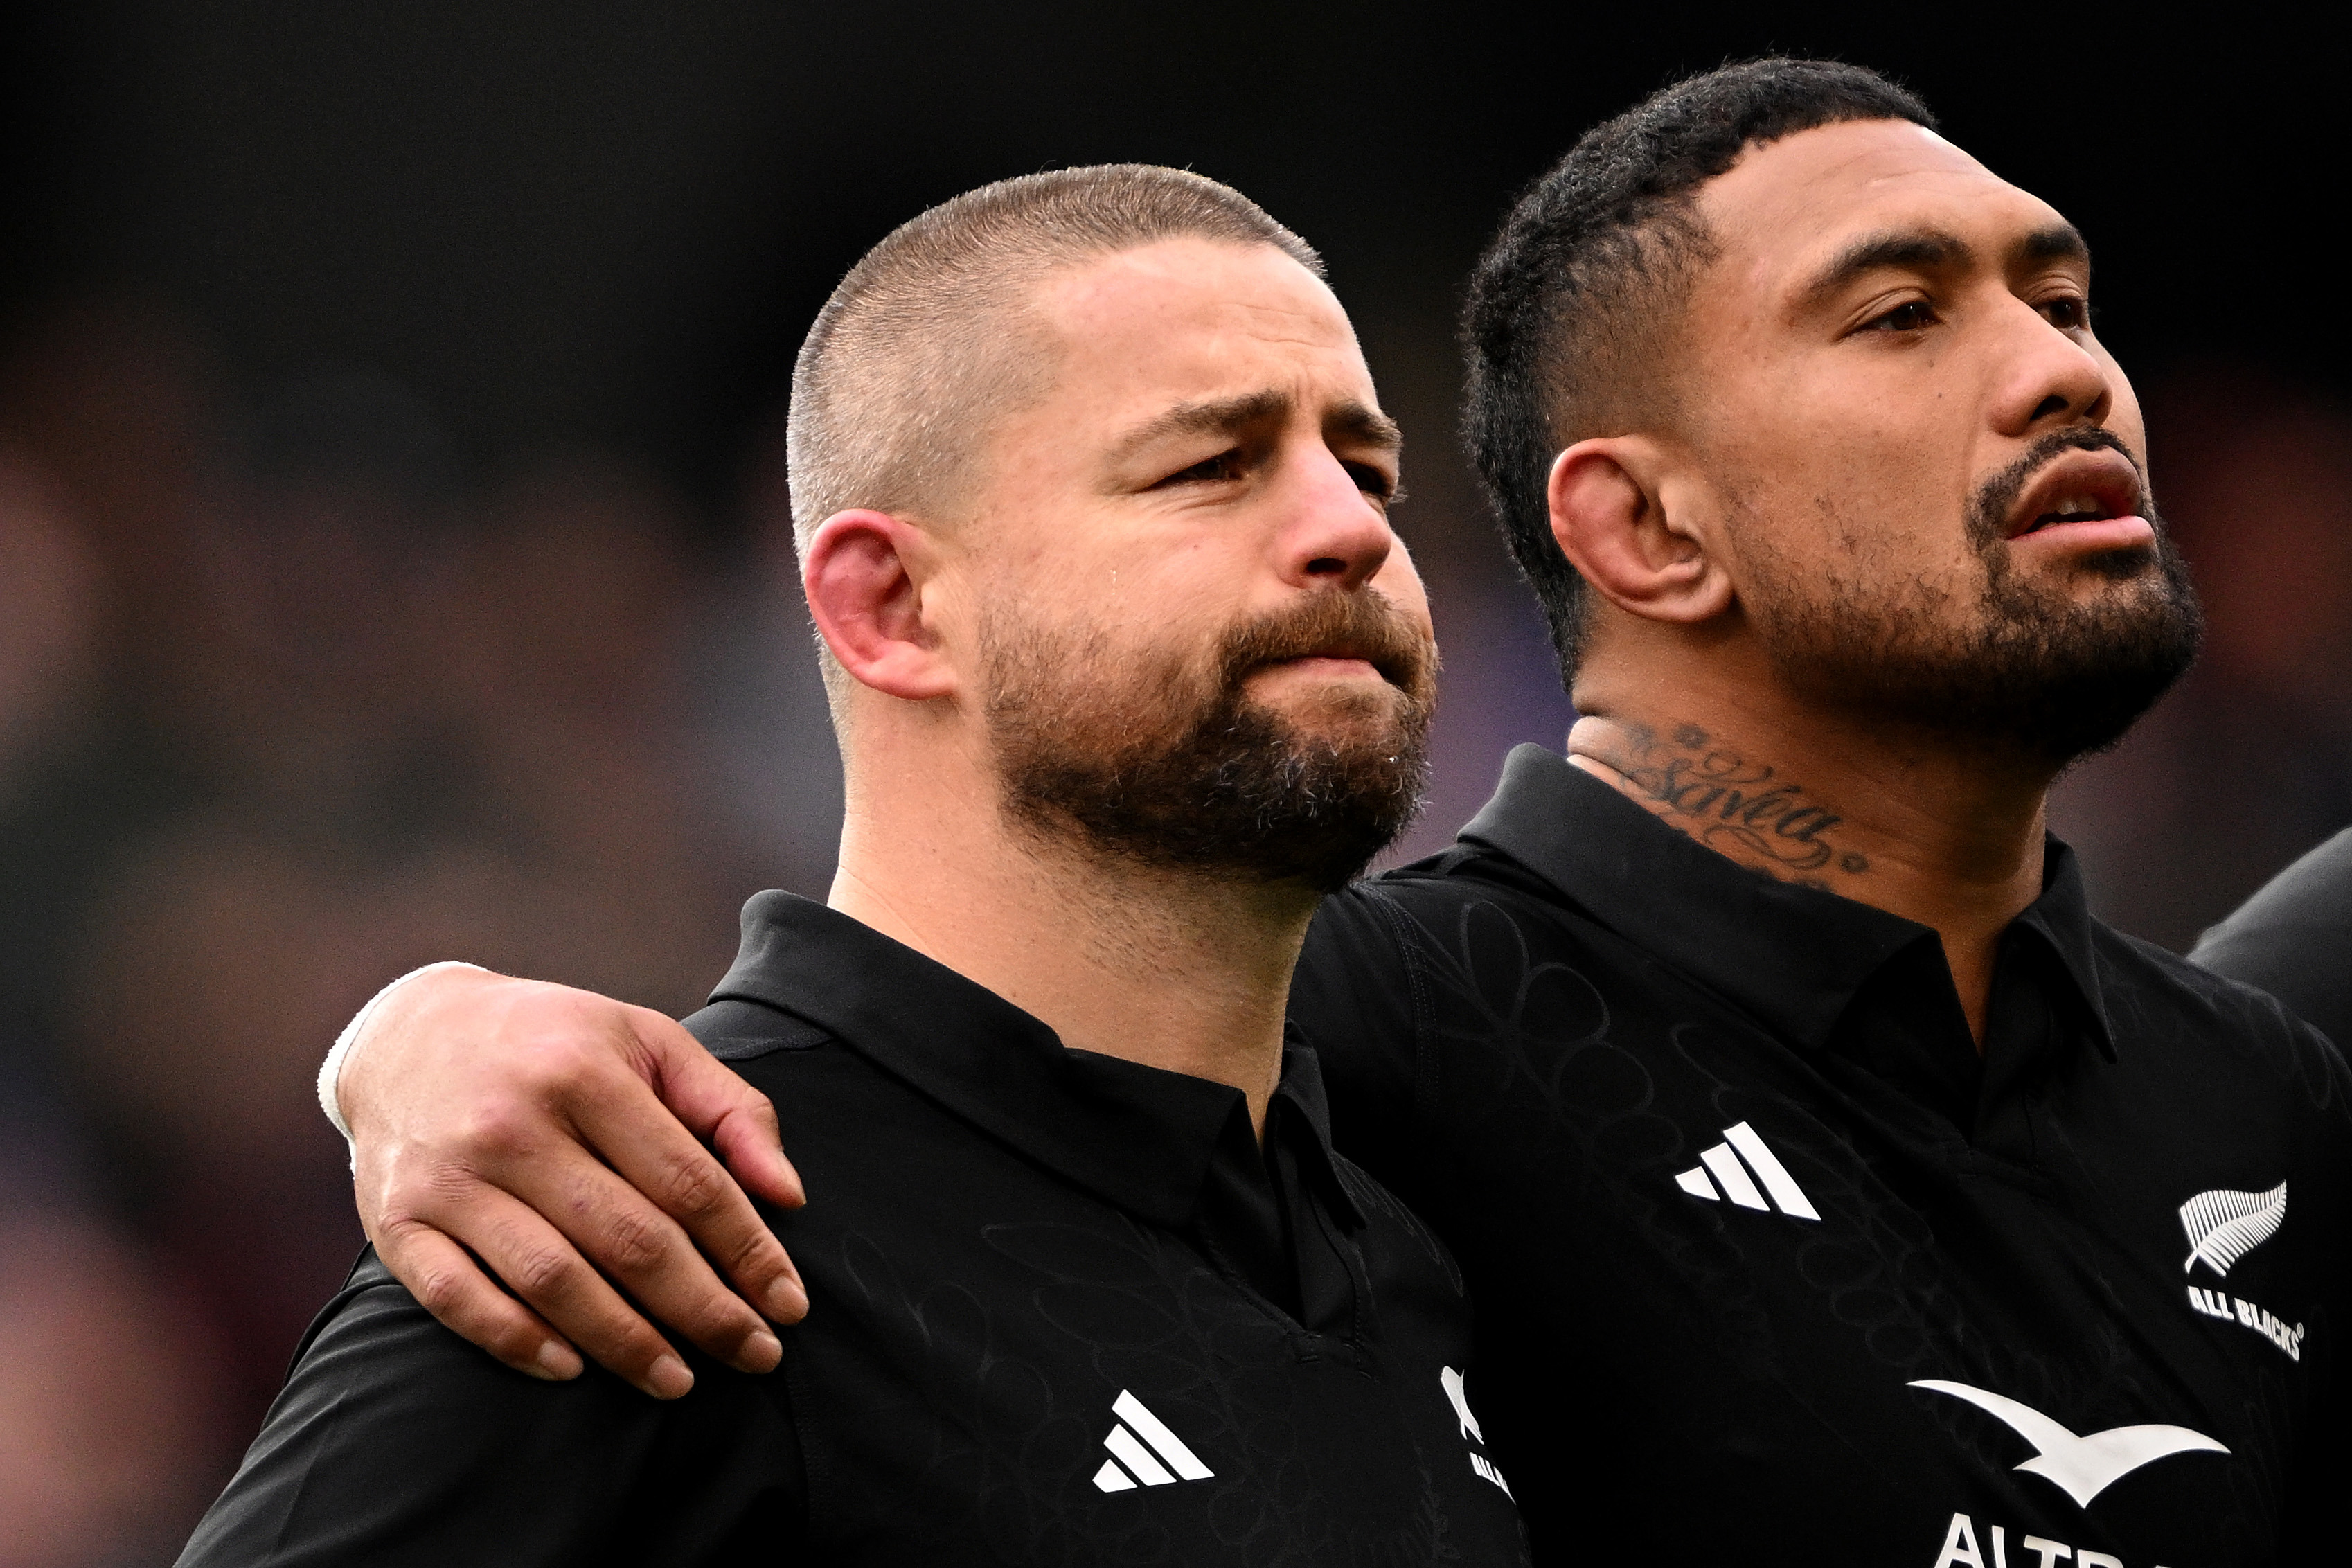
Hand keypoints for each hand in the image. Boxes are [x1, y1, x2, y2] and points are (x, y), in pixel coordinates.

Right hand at [341, 967, 807, 1398]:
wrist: (408, 1032)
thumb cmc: (555, 1044)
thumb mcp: (648, 1042)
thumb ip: (729, 1109)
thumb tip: (788, 1195)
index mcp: (585, 1073)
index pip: (689, 1182)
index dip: (748, 1250)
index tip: (789, 1304)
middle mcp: (514, 1125)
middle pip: (630, 1241)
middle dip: (705, 1310)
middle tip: (757, 1356)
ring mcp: (451, 1178)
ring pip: (552, 1280)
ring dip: (625, 1343)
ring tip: (680, 1380)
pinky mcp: (396, 1222)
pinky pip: (458, 1299)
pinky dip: (517, 1341)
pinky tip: (572, 1368)